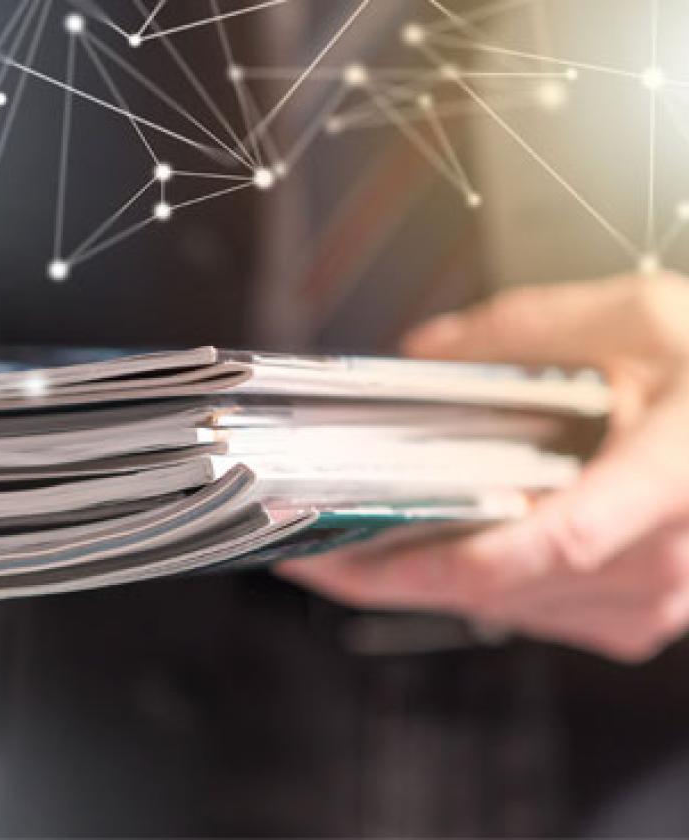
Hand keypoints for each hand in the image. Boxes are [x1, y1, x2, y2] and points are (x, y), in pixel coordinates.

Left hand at [280, 274, 688, 661]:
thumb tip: (418, 354)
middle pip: (503, 585)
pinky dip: (475, 584)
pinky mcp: (639, 615)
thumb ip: (515, 329)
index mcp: (673, 472)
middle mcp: (665, 556)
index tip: (352, 559)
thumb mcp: (627, 314)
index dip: (446, 560)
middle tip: (308, 549)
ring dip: (426, 583)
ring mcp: (654, 599)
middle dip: (394, 575)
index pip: (551, 538)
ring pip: (509, 608)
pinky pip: (534, 612)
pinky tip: (436, 547)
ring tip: (351, 548)